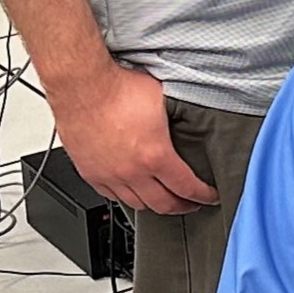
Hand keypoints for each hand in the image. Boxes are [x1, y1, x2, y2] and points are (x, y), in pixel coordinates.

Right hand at [50, 61, 215, 214]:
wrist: (82, 86)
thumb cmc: (118, 88)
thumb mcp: (164, 100)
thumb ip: (179, 116)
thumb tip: (193, 117)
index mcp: (155, 155)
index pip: (187, 187)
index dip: (204, 196)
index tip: (210, 196)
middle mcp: (132, 171)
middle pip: (164, 204)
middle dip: (183, 206)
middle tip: (191, 203)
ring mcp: (109, 175)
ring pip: (136, 204)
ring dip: (154, 204)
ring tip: (164, 199)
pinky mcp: (90, 173)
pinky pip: (111, 196)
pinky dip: (126, 198)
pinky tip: (133, 192)